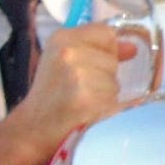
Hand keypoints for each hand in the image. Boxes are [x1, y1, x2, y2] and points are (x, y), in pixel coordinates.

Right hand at [0, 23, 146, 164]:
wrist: (32, 130)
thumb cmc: (49, 96)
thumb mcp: (64, 62)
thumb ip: (97, 49)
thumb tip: (132, 48)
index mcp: (62, 38)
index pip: (106, 34)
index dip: (105, 52)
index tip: (92, 66)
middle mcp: (69, 53)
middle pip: (112, 60)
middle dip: (103, 76)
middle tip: (79, 90)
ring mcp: (79, 76)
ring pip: (115, 83)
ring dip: (105, 95)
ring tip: (82, 103)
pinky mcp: (88, 100)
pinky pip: (116, 102)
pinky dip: (107, 110)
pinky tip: (88, 113)